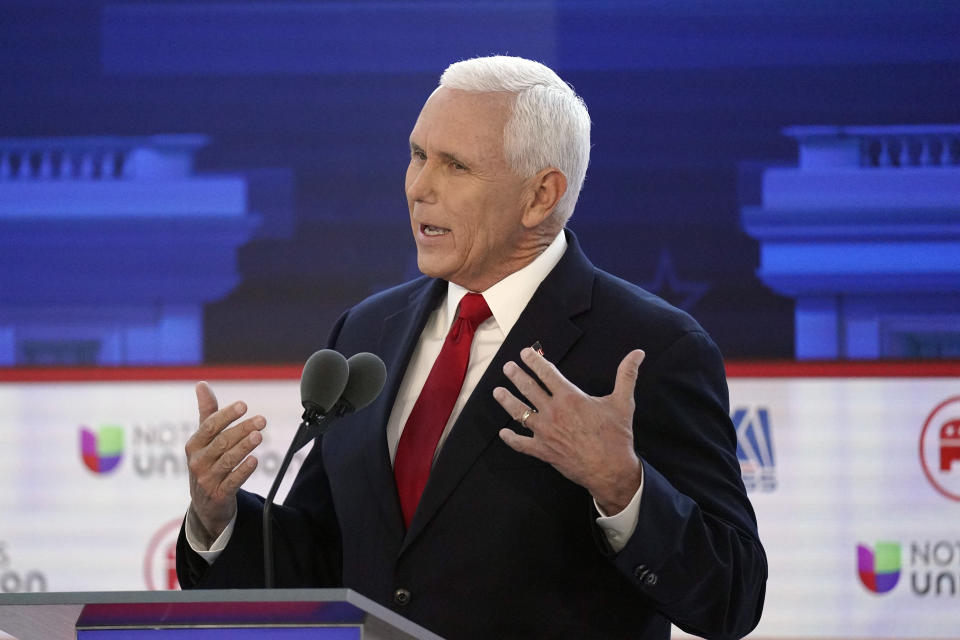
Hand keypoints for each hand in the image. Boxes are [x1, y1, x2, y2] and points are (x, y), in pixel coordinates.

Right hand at [185, 381, 265, 541]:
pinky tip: (254, 460)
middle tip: (262, 420)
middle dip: (242, 429)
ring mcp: (206, 480)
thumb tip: (201, 384)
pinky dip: (243, 471)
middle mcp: (197, 462)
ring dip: (244, 447)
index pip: (209, 426)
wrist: (205, 504)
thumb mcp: (204, 439)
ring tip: (259, 436)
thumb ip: (206, 412)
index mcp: (194, 445)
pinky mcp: (218, 495)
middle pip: (221, 442)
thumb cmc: (207, 463)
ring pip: (227, 461)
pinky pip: (232, 482)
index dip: (226, 415)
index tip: (243, 405)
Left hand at [493, 348, 645, 514]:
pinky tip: (503, 433)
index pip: (546, 373)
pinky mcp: (543, 450)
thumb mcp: (623, 402)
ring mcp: (545, 432)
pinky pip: (521, 444)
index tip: (525, 353)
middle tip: (507, 367)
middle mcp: (553, 412)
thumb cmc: (616, 435)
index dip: (534, 361)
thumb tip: (638, 353)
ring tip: (497, 391)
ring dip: (507, 401)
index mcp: (569, 397)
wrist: (610, 469)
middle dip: (516, 376)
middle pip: (528, 389)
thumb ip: (626, 375)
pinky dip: (511, 438)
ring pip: (519, 412)